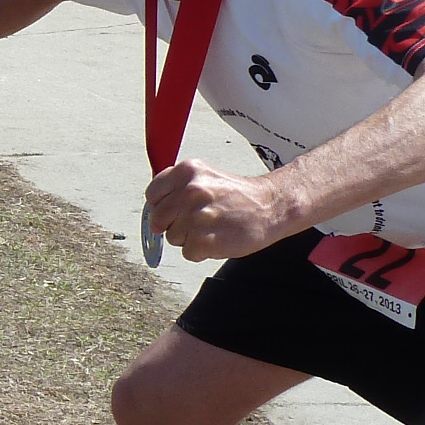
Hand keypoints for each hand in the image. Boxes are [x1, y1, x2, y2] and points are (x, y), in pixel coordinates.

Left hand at [144, 160, 291, 259]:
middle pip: (158, 219)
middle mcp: (190, 191)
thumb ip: (177, 189)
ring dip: (190, 238)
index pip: (152, 194)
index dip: (161, 206)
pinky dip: (201, 252)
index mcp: (187, 171)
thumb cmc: (238, 195)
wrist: (272, 206)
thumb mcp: (205, 177)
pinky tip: (218, 238)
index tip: (174, 210)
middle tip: (197, 221)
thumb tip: (153, 211)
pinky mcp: (204, 240)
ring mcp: (197, 216)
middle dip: (174, 224)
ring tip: (213, 227)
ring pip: (172, 238)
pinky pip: (188, 253)